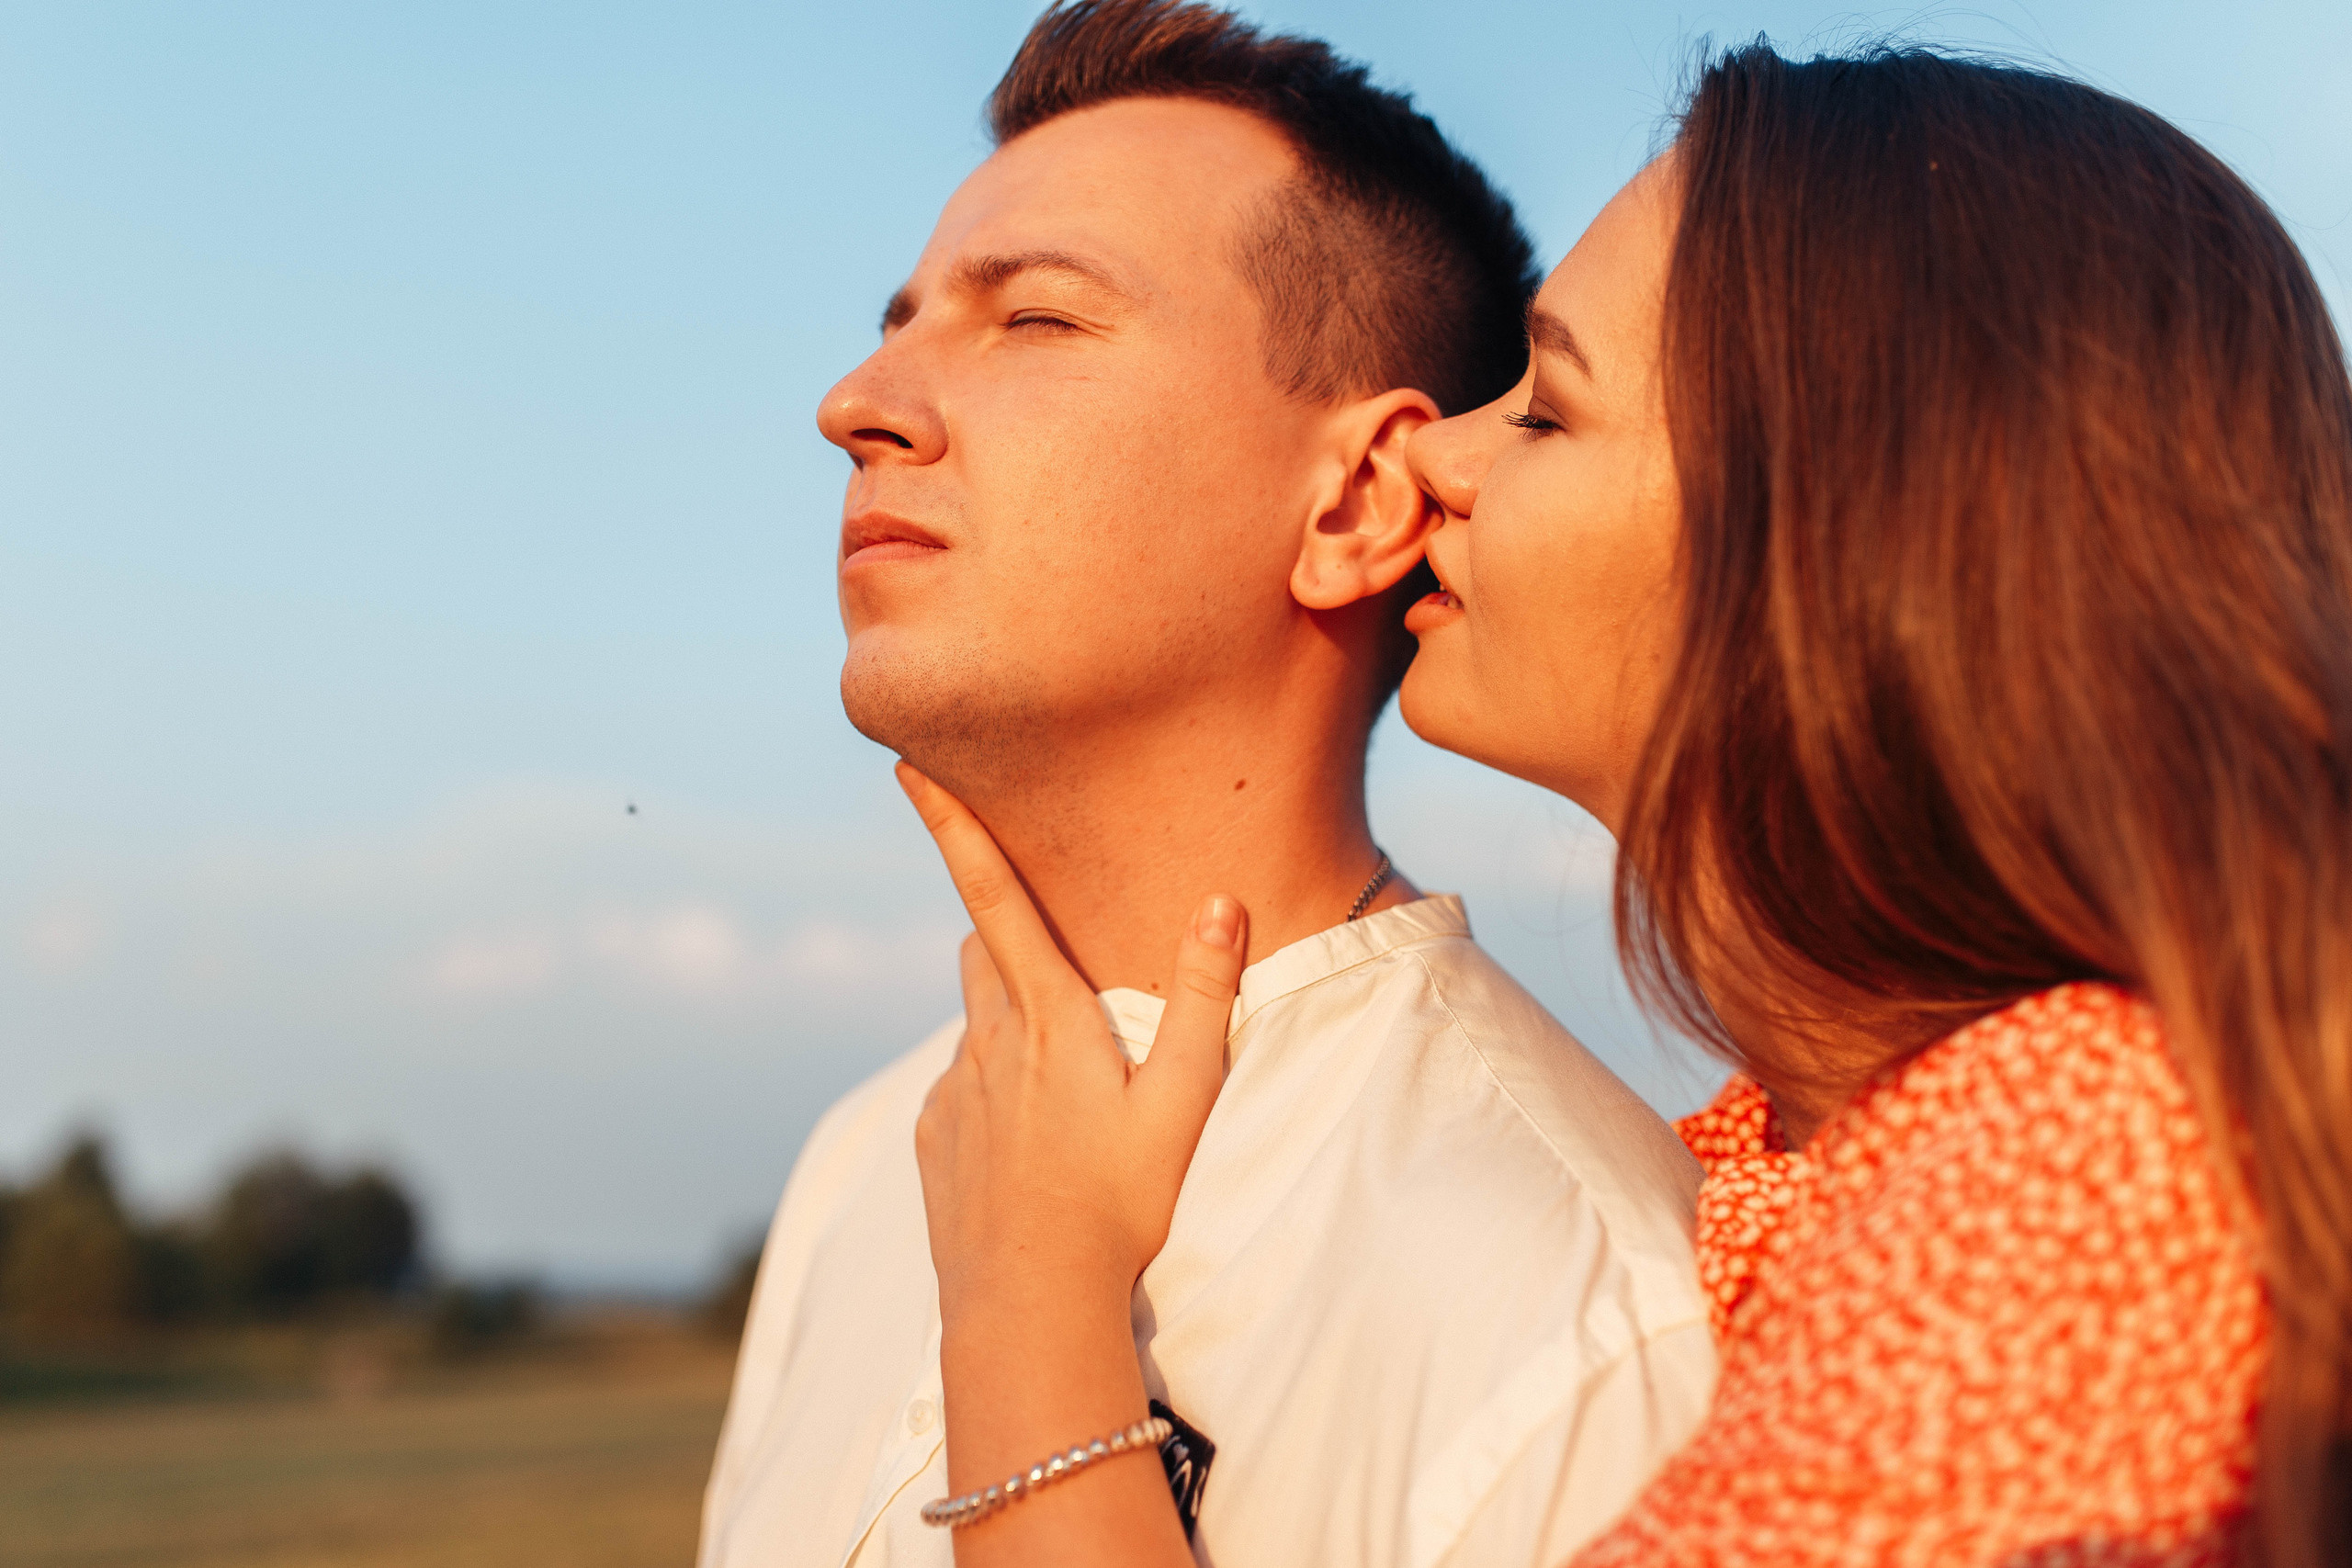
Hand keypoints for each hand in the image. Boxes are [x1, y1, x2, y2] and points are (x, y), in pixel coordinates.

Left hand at [898, 763, 1247, 1318]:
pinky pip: (962, 1086)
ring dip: (1007, 1014)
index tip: (908, 765)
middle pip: (982, 949)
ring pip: (975, 1020)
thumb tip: (1221, 900)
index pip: (992, 896)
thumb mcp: (1182, 1100)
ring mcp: (954, 1092)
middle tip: (1049, 939)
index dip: (953, 826)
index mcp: (1047, 1017)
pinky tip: (1032, 1140)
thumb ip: (1205, 997)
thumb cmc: (1119, 1203)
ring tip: (1061, 1068)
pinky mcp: (935, 1139)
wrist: (1029, 1306)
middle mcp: (987, 1040)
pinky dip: (992, 1087)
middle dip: (1004, 928)